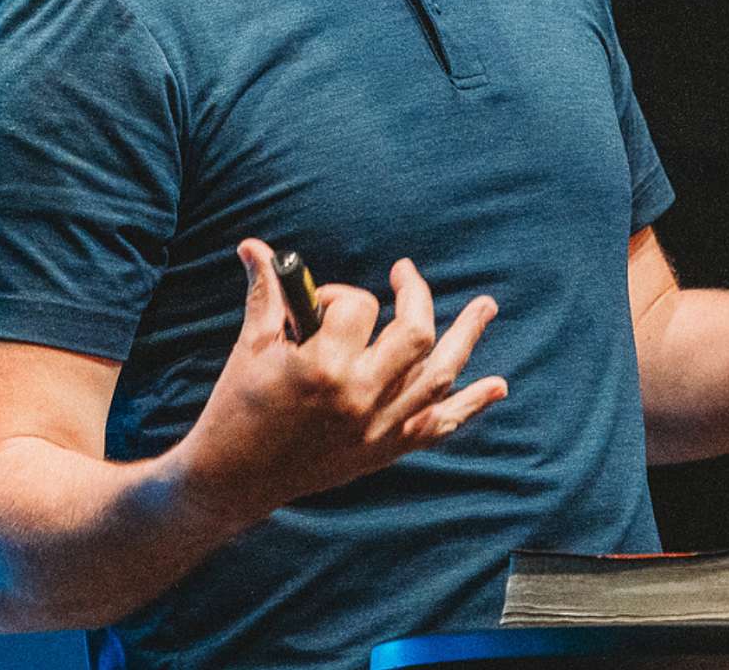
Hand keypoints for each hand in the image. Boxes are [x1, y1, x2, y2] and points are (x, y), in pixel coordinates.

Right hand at [173, 239, 506, 525]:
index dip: (337, 294)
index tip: (318, 304)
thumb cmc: (237, 406)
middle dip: (416, 296)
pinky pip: (437, 426)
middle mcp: (360, 397)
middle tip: (406, 274)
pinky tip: (497, 386)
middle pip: (416, 334)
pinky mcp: (383, 451)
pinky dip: (469, 406)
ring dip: (467, 338)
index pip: (356, 307)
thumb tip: (255, 245)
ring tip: (487, 306)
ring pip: (439, 376)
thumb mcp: (251, 346)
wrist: (231, 482)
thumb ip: (266, 292)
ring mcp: (377, 427)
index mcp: (324, 367)